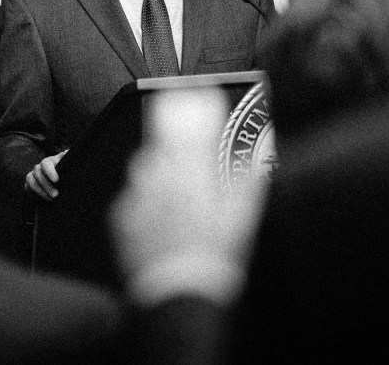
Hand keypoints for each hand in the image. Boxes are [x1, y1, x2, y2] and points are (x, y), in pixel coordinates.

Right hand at [25, 149, 67, 200]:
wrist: (63, 189)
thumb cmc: (68, 176)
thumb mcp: (71, 169)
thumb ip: (71, 161)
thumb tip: (68, 152)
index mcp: (52, 161)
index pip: (46, 164)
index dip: (50, 171)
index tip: (56, 180)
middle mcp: (41, 166)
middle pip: (38, 172)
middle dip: (46, 185)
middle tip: (56, 195)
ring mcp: (34, 174)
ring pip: (31, 179)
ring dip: (41, 190)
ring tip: (52, 199)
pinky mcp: (29, 182)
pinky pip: (27, 186)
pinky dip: (35, 192)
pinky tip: (44, 199)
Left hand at [110, 87, 267, 306]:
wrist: (177, 294)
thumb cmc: (215, 258)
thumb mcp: (242, 216)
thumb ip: (251, 176)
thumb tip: (266, 148)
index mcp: (191, 173)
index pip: (188, 123)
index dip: (193, 104)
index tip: (198, 93)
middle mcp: (158, 178)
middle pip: (162, 144)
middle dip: (176, 144)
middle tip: (192, 159)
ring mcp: (137, 196)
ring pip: (145, 167)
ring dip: (161, 171)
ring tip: (181, 195)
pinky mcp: (122, 217)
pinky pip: (133, 194)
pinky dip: (148, 198)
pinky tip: (164, 216)